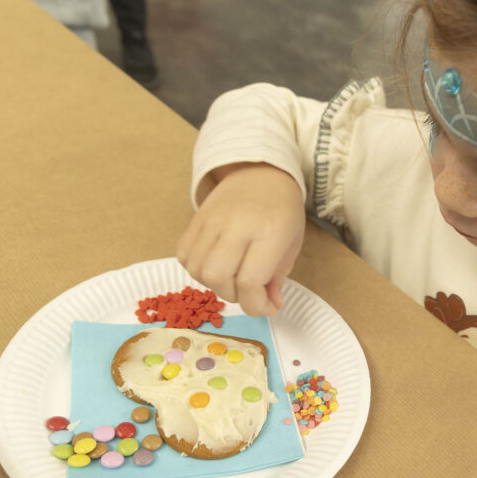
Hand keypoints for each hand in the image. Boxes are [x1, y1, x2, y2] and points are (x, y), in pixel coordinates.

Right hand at [177, 162, 304, 315]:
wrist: (261, 171)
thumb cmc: (283, 210)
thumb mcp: (291, 244)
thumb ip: (277, 278)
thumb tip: (266, 306)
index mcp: (269, 231)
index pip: (250, 281)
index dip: (257, 305)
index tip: (267, 306)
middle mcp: (237, 225)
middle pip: (219, 277)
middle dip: (234, 295)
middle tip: (248, 288)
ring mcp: (212, 220)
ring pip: (199, 270)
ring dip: (215, 284)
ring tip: (231, 275)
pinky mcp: (195, 219)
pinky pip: (184, 256)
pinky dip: (197, 269)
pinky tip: (215, 263)